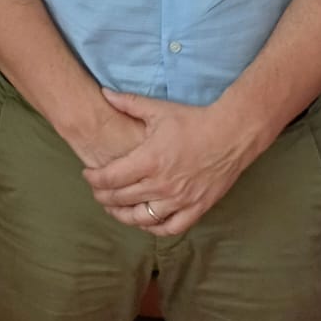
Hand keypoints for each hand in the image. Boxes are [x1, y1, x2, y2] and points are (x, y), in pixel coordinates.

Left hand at [82, 88, 252, 235]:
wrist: (232, 134)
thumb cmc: (194, 121)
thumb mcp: (158, 109)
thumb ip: (128, 103)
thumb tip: (103, 92)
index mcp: (149, 160)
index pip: (110, 178)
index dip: (94, 179)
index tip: (88, 175)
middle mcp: (162, 184)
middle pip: (121, 199)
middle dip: (103, 196)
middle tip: (97, 191)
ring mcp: (180, 199)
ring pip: (141, 218)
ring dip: (123, 215)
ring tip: (115, 208)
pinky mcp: (196, 208)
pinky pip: (170, 227)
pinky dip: (154, 228)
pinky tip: (145, 221)